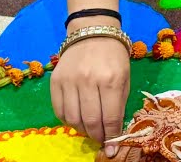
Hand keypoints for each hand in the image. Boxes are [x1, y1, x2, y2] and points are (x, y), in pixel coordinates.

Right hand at [51, 27, 129, 156]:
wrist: (92, 31)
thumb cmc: (114, 56)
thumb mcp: (125, 77)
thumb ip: (119, 104)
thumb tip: (114, 131)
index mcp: (111, 80)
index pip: (110, 117)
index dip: (111, 136)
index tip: (112, 148)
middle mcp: (89, 81)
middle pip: (91, 121)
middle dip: (97, 136)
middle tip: (101, 141)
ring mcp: (70, 81)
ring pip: (73, 119)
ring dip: (82, 130)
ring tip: (90, 131)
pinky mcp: (55, 81)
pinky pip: (59, 110)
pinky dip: (68, 121)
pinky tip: (77, 120)